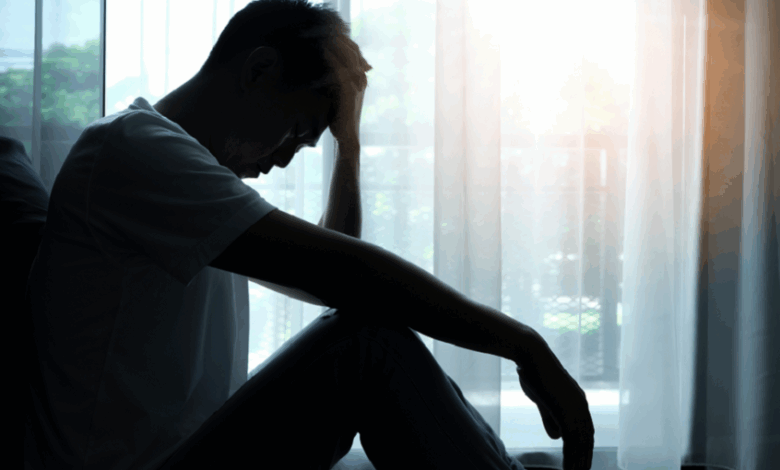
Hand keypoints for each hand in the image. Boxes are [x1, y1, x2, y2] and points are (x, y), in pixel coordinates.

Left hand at [322, 37, 370, 148]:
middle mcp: (361, 79)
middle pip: (351, 52)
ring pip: (347, 58)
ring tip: (324, 36)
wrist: (347, 137)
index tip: (329, 32)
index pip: (353, 53)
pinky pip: (341, 70)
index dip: (343, 42)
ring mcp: (357, 84)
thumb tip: (324, 69)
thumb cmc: (340, 118)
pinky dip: (333, 59)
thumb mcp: (338, 94)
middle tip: (325, 30)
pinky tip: (324, 51)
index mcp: (361, 78)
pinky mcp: (350, 91)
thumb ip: (335, 81)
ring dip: (336, 45)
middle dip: (339, 40)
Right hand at [516, 338, 594, 469]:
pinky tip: (568, 469)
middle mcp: (582, 406)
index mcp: (579, 402)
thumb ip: (551, 418)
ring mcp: (576, 409)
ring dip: (579, 462)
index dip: (584, 448)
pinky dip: (571, 458)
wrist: (531, 355)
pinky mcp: (567, 411)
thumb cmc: (534, 373)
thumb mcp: (543, 400)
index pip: (586, 431)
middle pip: (588, 440)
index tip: (581, 463)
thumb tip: (557, 437)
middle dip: (585, 459)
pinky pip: (572, 442)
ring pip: (581, 444)